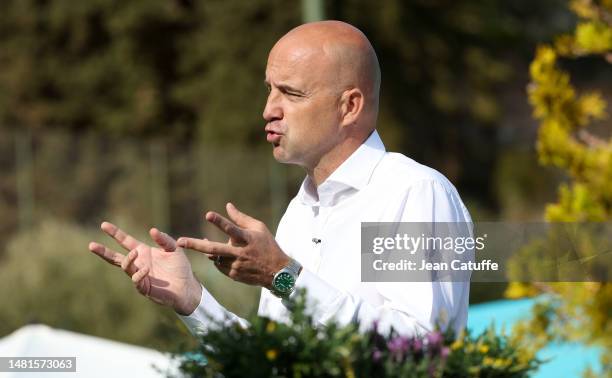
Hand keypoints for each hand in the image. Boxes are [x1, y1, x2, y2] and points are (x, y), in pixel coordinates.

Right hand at [88, 222, 202, 314]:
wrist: (187, 287)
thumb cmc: (180, 267)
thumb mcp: (173, 248)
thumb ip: (163, 239)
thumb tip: (152, 230)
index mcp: (143, 252)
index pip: (125, 241)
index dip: (115, 233)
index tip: (103, 225)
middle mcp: (138, 264)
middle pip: (116, 258)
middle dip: (104, 252)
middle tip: (91, 245)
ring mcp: (140, 276)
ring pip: (126, 268)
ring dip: (128, 260)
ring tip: (134, 253)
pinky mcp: (145, 288)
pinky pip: (137, 280)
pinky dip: (139, 274)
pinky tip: (146, 268)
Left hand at [177, 202, 289, 288]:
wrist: (277, 273)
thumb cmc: (267, 245)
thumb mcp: (258, 228)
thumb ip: (240, 217)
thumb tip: (227, 205)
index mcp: (247, 239)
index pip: (231, 229)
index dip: (220, 222)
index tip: (208, 214)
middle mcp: (240, 253)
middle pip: (214, 248)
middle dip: (195, 244)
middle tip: (179, 241)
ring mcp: (236, 265)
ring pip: (214, 257)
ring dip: (208, 250)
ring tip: (203, 243)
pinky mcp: (233, 275)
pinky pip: (218, 265)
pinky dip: (216, 259)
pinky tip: (221, 255)